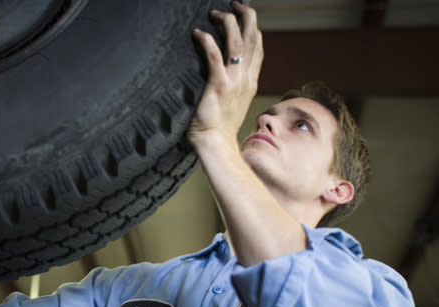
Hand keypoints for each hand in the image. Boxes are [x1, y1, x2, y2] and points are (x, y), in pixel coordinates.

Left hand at [187, 2, 262, 146]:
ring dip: (227, 22)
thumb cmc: (219, 126)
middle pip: (253, 38)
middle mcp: (246, 78)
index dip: (252, 28)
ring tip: (215, 13)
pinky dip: (207, 41)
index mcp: (251, 81)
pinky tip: (198, 33)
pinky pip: (214, 56)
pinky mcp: (218, 86)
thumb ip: (233, 85)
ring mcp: (234, 81)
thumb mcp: (233, 102)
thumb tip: (224, 72)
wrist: (216, 144)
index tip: (243, 15)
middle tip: (235, 4)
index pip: (257, 47)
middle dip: (246, 16)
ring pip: (237, 42)